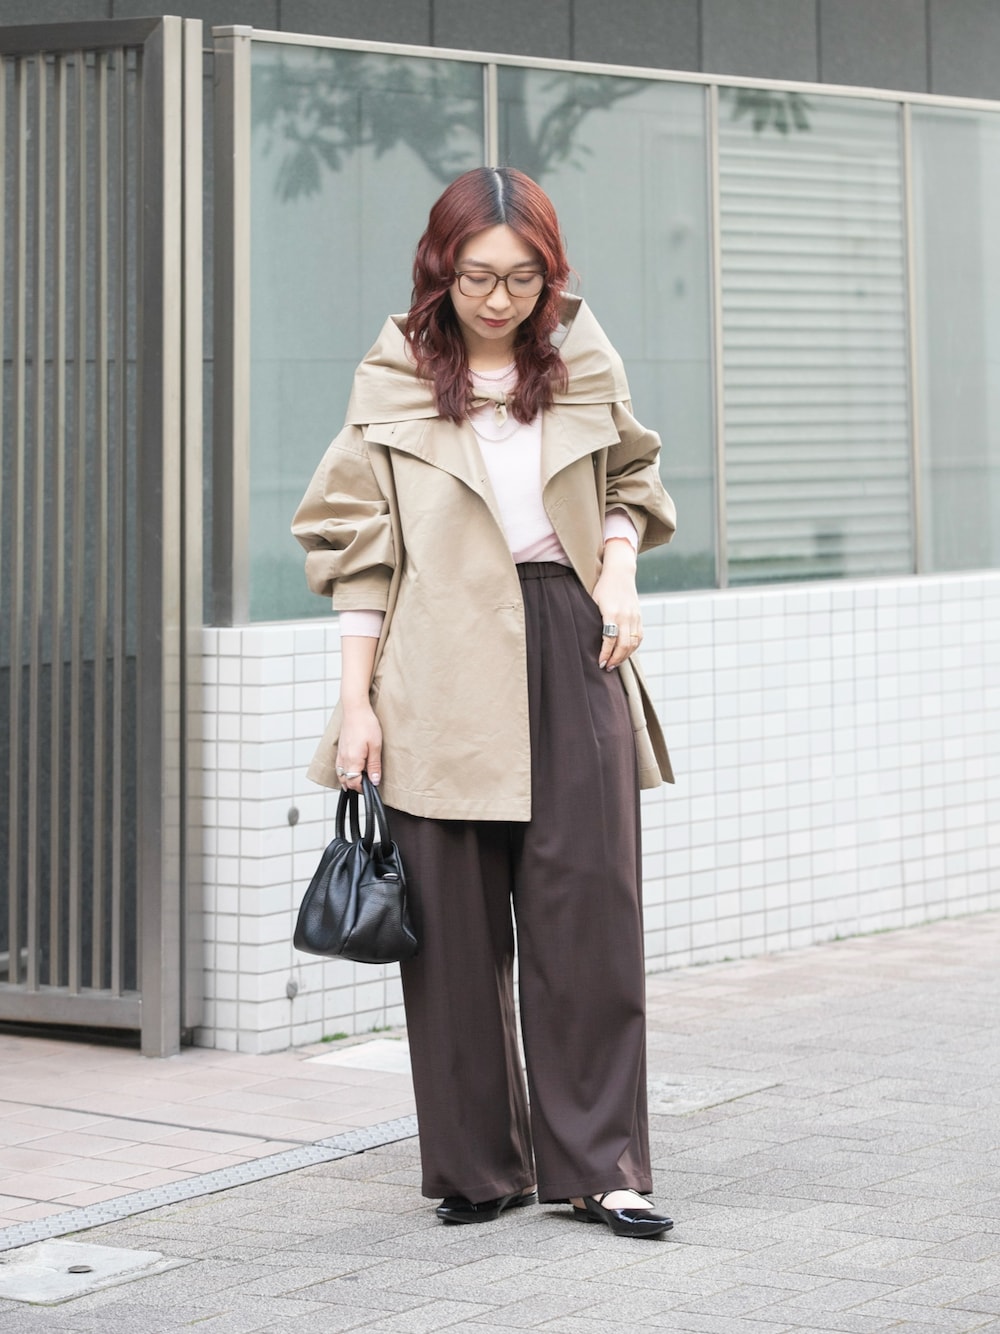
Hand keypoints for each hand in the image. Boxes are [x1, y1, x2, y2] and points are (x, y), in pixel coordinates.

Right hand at [336, 704, 381, 790]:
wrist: (355, 709)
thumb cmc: (366, 724)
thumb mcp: (376, 746)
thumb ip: (374, 766)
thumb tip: (374, 781)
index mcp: (352, 760)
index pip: (354, 783)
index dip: (363, 788)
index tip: (372, 785)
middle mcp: (343, 759)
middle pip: (346, 781)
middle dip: (356, 786)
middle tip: (368, 784)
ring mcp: (340, 754)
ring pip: (341, 775)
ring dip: (349, 780)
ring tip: (360, 780)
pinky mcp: (340, 749)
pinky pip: (339, 767)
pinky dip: (344, 773)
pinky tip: (351, 770)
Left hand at [593, 539, 641, 670]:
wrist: (620, 573)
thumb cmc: (602, 587)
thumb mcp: (593, 601)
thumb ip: (593, 619)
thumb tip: (586, 639)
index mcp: (612, 613)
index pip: (610, 640)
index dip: (605, 654)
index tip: (600, 663)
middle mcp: (626, 616)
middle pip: (624, 645)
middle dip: (615, 659)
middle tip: (607, 667)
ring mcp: (634, 617)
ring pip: (633, 643)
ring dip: (625, 656)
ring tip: (615, 663)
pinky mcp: (639, 617)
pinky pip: (639, 637)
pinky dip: (633, 648)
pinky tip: (625, 653)